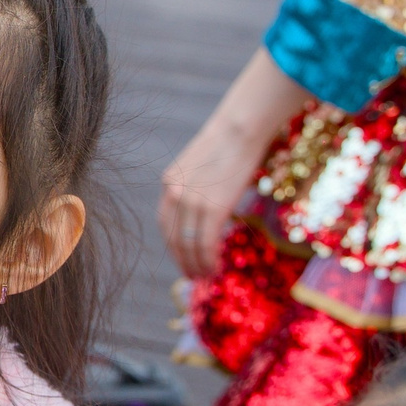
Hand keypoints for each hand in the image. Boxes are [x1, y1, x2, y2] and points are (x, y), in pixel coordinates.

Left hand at [161, 48, 316, 277]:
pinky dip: (208, 259)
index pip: (165, 224)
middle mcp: (174, 194)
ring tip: (205, 276)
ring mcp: (191, 202)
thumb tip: (206, 213)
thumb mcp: (201, 167)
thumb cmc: (228, 144)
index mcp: (169, 183)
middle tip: (192, 276)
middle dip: (183, 261)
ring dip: (197, 264)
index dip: (173, 246)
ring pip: (189, 244)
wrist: (240, 129)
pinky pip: (205, 242)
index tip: (182, 259)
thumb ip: (197, 189)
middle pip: (173, 238)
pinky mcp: (212, 207)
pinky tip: (214, 267)